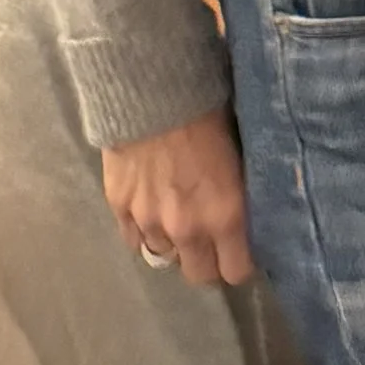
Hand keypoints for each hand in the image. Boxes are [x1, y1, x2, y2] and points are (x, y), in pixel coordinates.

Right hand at [101, 108, 253, 285]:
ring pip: (164, 255)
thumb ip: (238, 193)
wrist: (153, 89)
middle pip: (199, 274)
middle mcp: (188, 228)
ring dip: (173, 241)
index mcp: (227, 215)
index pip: (236, 271)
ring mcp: (149, 221)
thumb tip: (244, 214)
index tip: (239, 250)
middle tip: (209, 241)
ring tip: (176, 215)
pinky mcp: (119, 208)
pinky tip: (149, 210)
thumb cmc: (209, 111)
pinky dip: (142, 230)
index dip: (239, 263)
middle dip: (206, 261)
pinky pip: (132, 239)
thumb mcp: (240, 154)